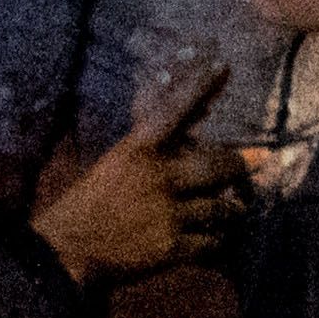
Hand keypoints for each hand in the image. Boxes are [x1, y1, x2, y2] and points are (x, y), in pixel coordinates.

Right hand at [30, 63, 242, 286]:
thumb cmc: (89, 204)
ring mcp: (168, 212)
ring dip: (227, 208)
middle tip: (253, 164)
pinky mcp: (173, 246)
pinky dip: (212, 239)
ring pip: (223, 206)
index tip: (222, 65)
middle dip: (240, 167)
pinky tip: (205, 238)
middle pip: (221, 165)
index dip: (198, 88)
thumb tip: (196, 125)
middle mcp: (157, 176)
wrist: (65, 252)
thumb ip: (153, 148)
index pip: (173, 110)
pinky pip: (213, 240)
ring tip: (226, 208)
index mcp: (136, 150)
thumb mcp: (116, 164)